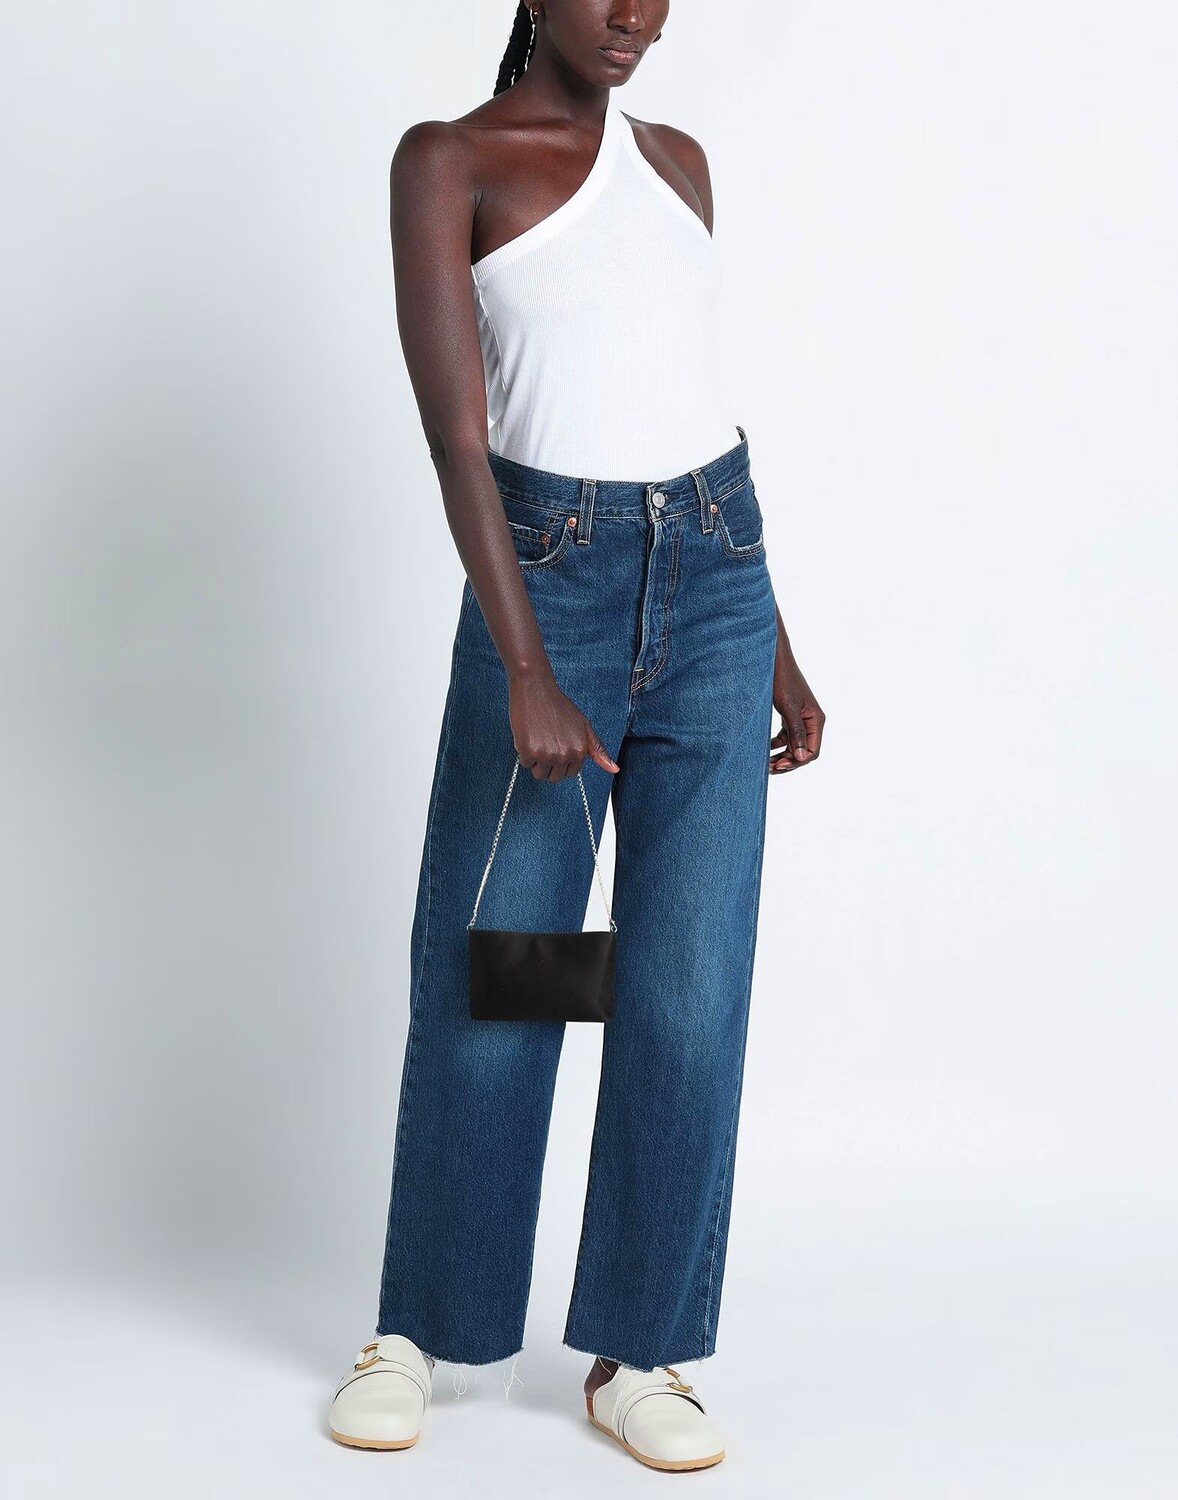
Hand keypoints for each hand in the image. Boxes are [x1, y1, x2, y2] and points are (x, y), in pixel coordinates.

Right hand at [509, 669, 619, 782]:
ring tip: (538, 740)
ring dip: (535, 761)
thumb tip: (614, 769)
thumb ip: (597, 749)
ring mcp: (546, 754)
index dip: (562, 761)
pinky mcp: (528, 751)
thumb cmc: (558, 706)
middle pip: (554, 777)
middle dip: (549, 764)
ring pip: (539, 774)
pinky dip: (523, 753)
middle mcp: (565, 755)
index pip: (570, 773)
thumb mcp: (584, 726)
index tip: (557, 746)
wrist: (536, 689)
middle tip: (546, 743)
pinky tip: (528, 735)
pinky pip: (524, 764)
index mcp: (579, 751)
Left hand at [769, 632, 824, 774]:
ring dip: (781, 755)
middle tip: (769, 768)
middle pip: (803, 751)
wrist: (773, 659)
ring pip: (794, 745)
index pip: (812, 751)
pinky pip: (786, 736)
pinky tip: (765, 748)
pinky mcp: (790, 715)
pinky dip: (777, 744)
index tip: (777, 765)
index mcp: (816, 720)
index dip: (796, 762)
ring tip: (766, 763)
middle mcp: (811, 721)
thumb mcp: (789, 707)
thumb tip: (800, 757)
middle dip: (787, 761)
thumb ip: (796, 732)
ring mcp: (801, 718)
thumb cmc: (782, 680)